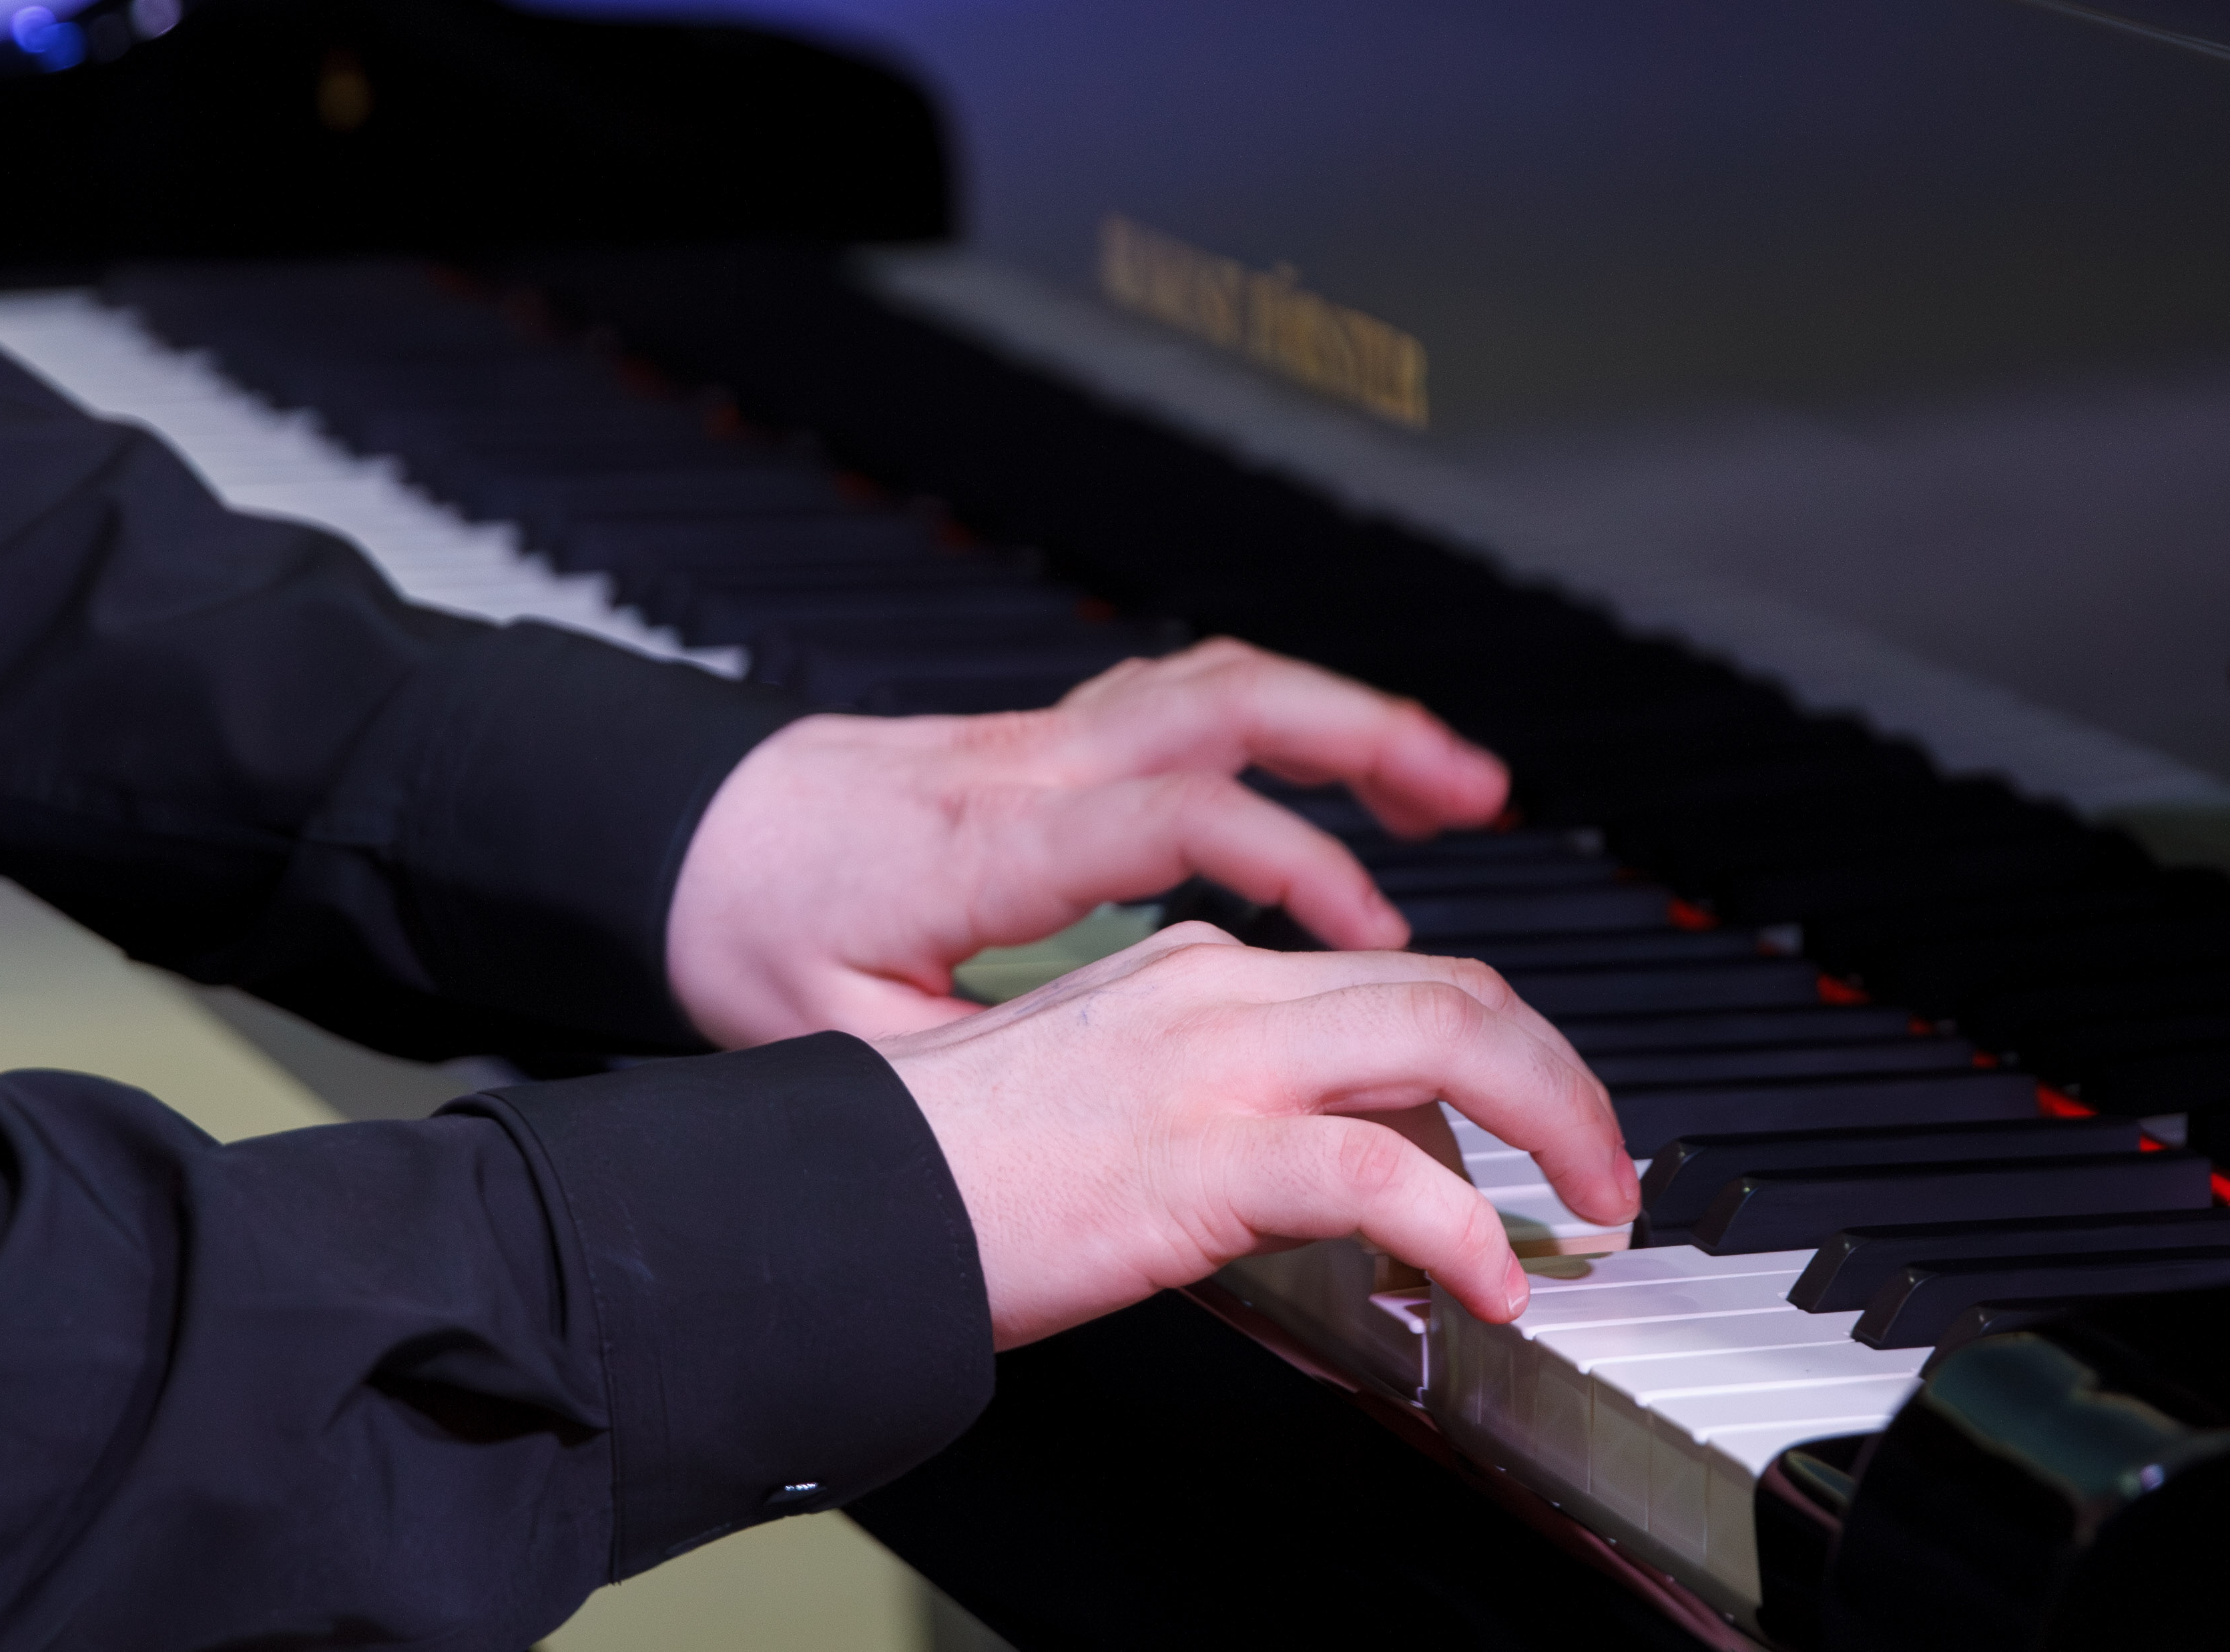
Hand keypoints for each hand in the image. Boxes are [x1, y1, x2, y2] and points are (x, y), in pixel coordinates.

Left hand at [668, 638, 1509, 1046]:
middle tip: (1478, 797)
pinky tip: (1330, 790)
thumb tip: (1077, 1149)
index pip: (1173, 815)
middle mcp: (1032, 770)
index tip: (1385, 931)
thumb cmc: (750, 931)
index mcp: (991, 843)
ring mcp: (1042, 742)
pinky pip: (1185, 703)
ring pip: (1219, 682)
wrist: (681, 833)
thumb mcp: (842, 1036)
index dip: (1293, 858)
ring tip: (1449, 783)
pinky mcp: (1043, 748)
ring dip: (1344, 719)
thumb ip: (971, 1080)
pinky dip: (1279, 730)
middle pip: (1225, 700)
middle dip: (1368, 736)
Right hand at [877, 924, 1637, 1346]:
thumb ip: (1202, 1095)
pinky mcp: (1196, 1151)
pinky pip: (1379, 1172)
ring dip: (1553, 1119)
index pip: (1385, 978)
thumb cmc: (942, 1165)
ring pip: (1446, 1037)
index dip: (1490, 1046)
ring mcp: (1210, 1061)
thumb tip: (1305, 1158)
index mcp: (1187, 972)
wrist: (843, 1190)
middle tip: (1601, 1162)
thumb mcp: (1093, 1093)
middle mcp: (1213, 991)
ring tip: (1590, 1203)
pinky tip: (1489, 1284)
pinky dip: (1462, 1228)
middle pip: (1449, 987)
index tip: (1528, 1122)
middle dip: (1558, 1071)